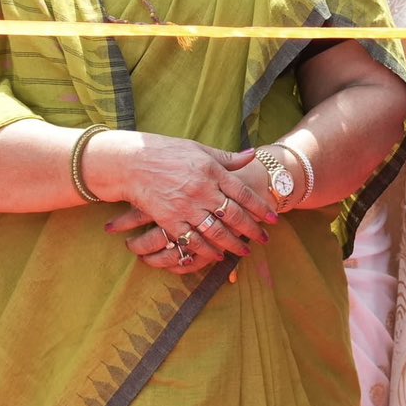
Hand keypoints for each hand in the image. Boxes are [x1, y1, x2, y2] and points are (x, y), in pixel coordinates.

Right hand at [94, 133, 275, 271]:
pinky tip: (217, 256)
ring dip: (233, 244)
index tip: (273, 219)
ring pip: (216, 231)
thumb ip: (227, 157)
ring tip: (245, 251)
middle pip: (234, 215)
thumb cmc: (166, 152)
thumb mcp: (199, 149)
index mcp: (212, 171)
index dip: (260, 208)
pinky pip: (193, 240)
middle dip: (251, 230)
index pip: (243, 193)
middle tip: (264, 240)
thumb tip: (253, 154)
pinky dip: (207, 250)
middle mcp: (203, 190)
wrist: (132, 162)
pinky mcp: (170, 220)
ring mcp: (186, 207)